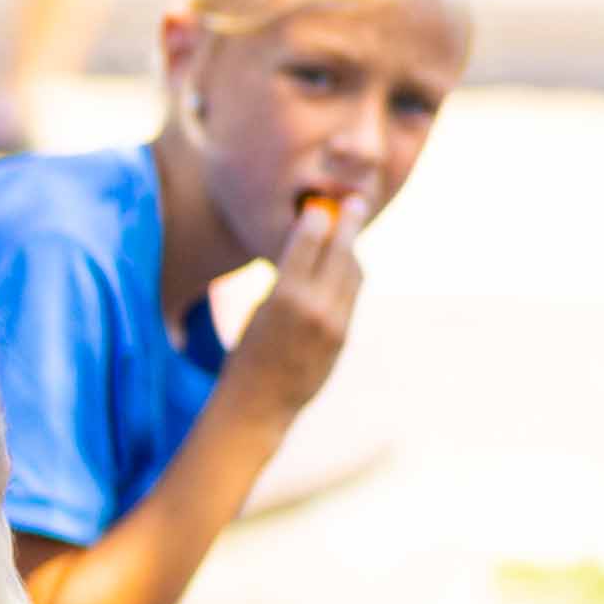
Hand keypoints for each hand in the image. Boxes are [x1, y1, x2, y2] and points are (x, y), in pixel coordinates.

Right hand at [222, 188, 366, 400]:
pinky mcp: (344, 336)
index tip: (320, 203)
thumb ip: (287, 282)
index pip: (308, 244)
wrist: (260, 402)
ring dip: (349, 251)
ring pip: (352, 273)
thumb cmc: (247, 352)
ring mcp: (335, 323)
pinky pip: (352, 296)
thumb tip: (314, 251)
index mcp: (284, 297)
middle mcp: (315, 308)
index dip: (317, 221)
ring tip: (345, 234)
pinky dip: (349, 277)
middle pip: (341, 253)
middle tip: (356, 201)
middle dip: (348, 224)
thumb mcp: (260, 310)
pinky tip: (343, 266)